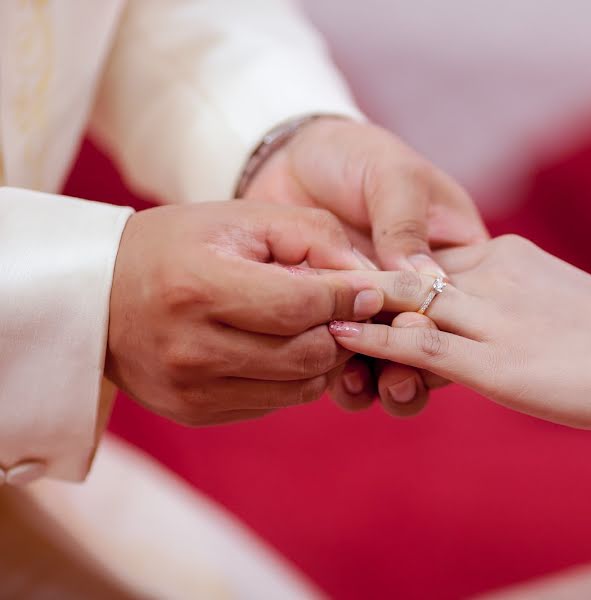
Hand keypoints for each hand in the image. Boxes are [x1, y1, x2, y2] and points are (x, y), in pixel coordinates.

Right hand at [105, 201, 382, 425]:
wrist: (97, 294)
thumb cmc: (177, 245)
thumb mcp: (240, 219)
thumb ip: (312, 237)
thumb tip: (368, 282)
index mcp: (198, 288)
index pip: (301, 308)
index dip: (347, 299)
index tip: (369, 289)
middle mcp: (191, 348)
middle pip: (308, 356)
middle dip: (341, 332)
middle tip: (345, 311)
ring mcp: (191, 390)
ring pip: (301, 388)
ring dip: (323, 358)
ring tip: (314, 327)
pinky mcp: (195, 412)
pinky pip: (275, 403)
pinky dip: (293, 378)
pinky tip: (278, 348)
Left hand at [243, 117, 488, 415]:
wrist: (289, 158)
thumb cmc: (355, 156)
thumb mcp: (391, 176)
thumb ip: (404, 223)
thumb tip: (422, 276)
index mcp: (453, 259)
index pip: (463, 307)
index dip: (444, 327)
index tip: (413, 327)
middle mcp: (421, 297)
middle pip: (435, 350)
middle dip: (416, 371)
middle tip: (392, 375)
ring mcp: (379, 316)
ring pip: (395, 369)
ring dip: (382, 384)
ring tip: (360, 384)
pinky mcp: (339, 326)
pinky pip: (348, 367)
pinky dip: (341, 379)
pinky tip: (324, 373)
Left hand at [324, 235, 590, 438]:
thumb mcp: (555, 301)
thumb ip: (511, 299)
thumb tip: (480, 318)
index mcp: (506, 254)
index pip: (427, 256)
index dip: (385, 268)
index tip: (347, 279)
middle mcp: (492, 273)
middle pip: (405, 271)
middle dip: (358, 282)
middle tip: (309, 291)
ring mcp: (491, 316)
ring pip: (403, 303)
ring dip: (356, 310)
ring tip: (308, 318)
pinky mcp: (494, 361)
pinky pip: (418, 344)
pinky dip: (371, 339)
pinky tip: (337, 338)